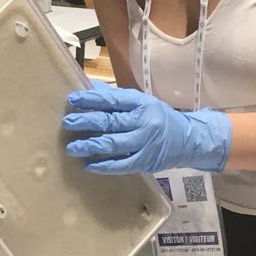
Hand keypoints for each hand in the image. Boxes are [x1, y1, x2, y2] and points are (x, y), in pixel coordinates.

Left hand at [62, 81, 231, 174]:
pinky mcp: (145, 162)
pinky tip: (88, 165)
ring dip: (91, 146)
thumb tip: (89, 89)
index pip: (113, 100)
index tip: (73, 100)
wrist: (188, 139)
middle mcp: (143, 122)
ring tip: (72, 147)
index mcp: (141, 103)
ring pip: (114, 144)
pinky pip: (121, 165)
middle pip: (111, 121)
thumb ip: (116, 98)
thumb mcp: (141, 102)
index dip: (91, 99)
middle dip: (87, 122)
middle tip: (67, 123)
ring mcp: (145, 143)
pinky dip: (104, 166)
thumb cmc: (158, 118)